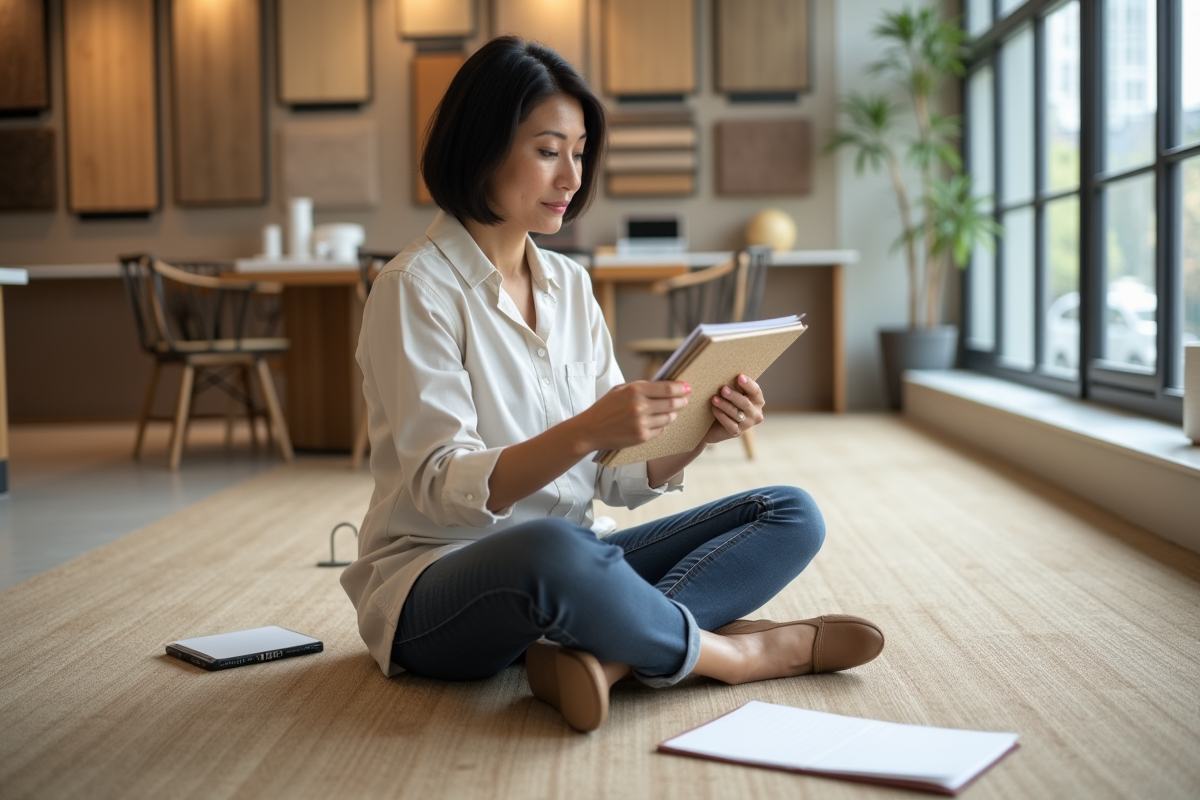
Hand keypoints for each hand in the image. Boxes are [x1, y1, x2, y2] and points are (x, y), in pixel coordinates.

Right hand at [573, 381, 690, 452]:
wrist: (590, 430)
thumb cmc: (605, 408)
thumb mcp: (620, 390)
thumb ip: (641, 387)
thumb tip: (665, 386)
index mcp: (634, 390)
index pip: (667, 388)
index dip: (681, 387)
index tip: (687, 387)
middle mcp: (639, 406)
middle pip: (672, 403)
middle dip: (682, 401)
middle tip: (685, 400)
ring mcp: (641, 423)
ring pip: (669, 418)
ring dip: (673, 414)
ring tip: (671, 411)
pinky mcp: (642, 437)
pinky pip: (661, 430)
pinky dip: (662, 426)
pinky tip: (657, 422)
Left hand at [701, 374, 764, 444]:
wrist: (712, 425)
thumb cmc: (724, 404)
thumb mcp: (730, 394)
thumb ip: (732, 386)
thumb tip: (725, 373)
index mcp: (757, 400)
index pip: (756, 391)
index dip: (748, 384)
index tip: (739, 376)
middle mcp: (755, 413)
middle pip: (746, 403)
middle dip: (734, 396)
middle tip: (723, 389)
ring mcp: (747, 424)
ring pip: (737, 413)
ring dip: (724, 405)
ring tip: (714, 399)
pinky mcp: (736, 432)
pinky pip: (730, 424)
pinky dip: (721, 416)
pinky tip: (714, 409)